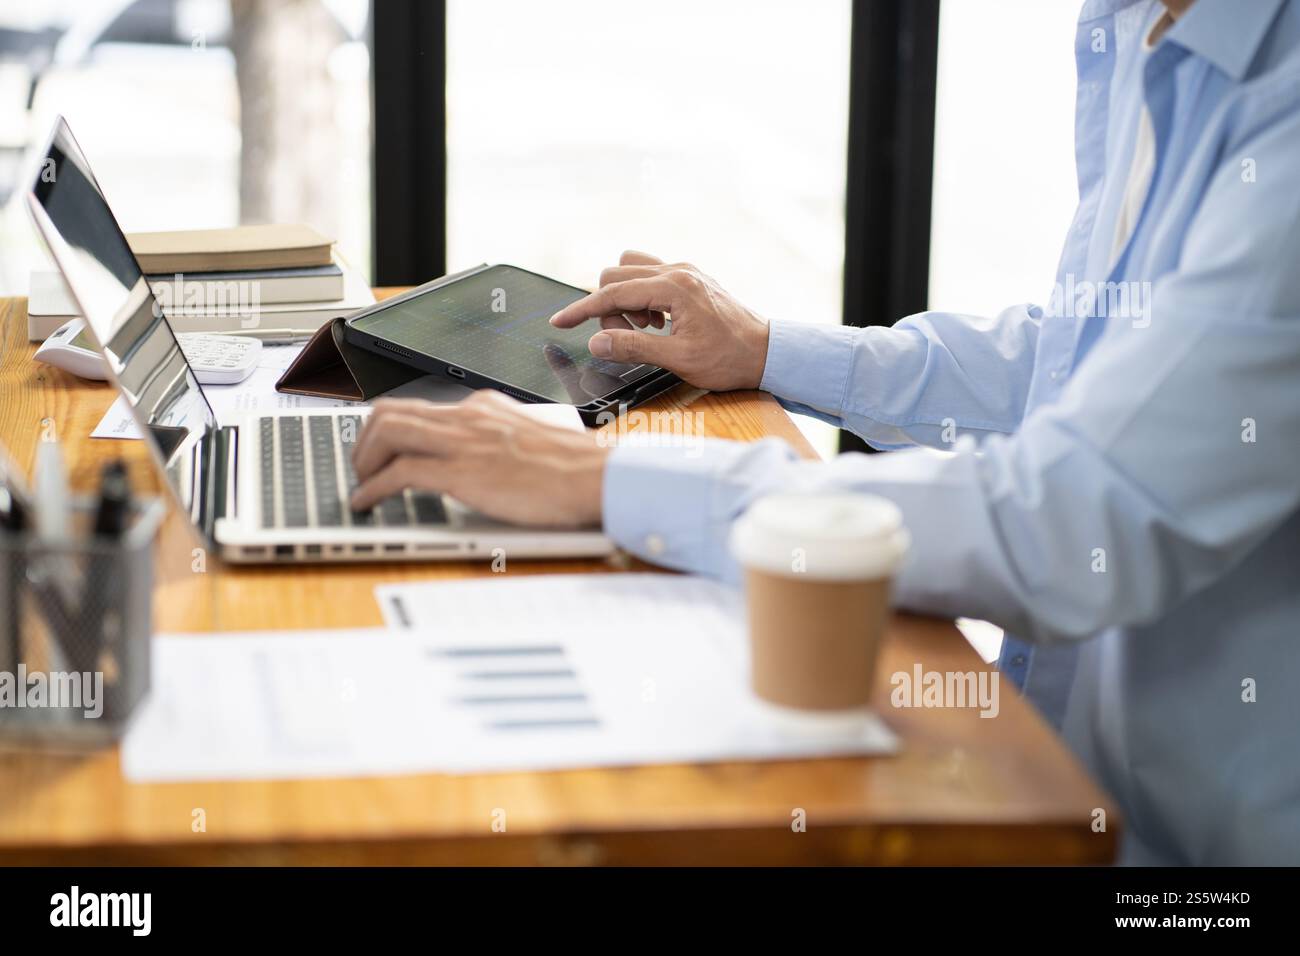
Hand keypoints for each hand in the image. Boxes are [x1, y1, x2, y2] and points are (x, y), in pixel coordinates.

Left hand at [349, 392, 609, 527]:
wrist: (597, 476)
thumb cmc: (576, 468)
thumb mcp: (531, 440)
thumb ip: (502, 442)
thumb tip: (486, 462)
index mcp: (484, 408)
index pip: (420, 406)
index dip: (388, 428)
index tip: (379, 448)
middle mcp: (468, 417)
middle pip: (391, 412)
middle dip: (365, 441)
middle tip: (362, 467)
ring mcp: (463, 442)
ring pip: (386, 433)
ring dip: (363, 461)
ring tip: (361, 485)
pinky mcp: (462, 471)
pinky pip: (400, 472)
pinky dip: (373, 488)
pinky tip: (368, 502)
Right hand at [549, 250, 770, 391]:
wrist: (768, 353)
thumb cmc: (730, 358)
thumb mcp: (679, 359)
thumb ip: (634, 348)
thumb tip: (597, 342)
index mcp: (675, 287)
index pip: (613, 293)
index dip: (582, 310)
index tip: (559, 322)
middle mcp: (678, 271)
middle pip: (616, 275)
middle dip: (610, 309)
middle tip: (628, 339)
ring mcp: (685, 271)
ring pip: (631, 269)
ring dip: (625, 299)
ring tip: (646, 330)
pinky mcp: (690, 278)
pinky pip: (649, 276)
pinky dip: (642, 298)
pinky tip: (658, 323)